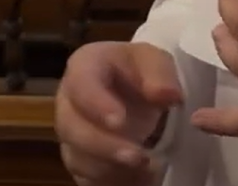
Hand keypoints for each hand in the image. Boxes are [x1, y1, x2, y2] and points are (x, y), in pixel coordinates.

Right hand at [56, 41, 183, 185]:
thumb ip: (160, 74)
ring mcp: (70, 132)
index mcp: (85, 65)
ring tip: (145, 167)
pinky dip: (111, 178)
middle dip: (104, 145)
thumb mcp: (156, 62)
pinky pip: (84, 174)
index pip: (81, 82)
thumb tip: (169, 95)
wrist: (134, 92)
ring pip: (76, 155)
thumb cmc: (140, 71)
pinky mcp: (78, 158)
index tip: (120, 120)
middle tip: (138, 156)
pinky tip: (137, 176)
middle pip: (71, 126)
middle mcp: (68, 100)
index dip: (96, 103)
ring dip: (109, 166)